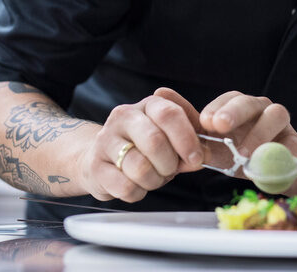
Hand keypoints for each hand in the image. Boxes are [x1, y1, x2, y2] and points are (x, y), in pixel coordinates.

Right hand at [78, 88, 203, 202]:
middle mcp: (124, 116)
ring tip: (153, 177)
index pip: (169, 114)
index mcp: (149, 105)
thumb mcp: (172, 139)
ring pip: (140, 167)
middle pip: (154, 141)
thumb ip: (190, 144)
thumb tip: (201, 157)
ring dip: (155, 180)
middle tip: (171, 170)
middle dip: (170, 163)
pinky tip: (138, 185)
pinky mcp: (95, 166)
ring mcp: (106, 140)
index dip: (186, 139)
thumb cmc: (146, 147)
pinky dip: (139, 192)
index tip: (196, 158)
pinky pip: (125, 187)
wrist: (103, 158)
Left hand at [199, 91, 296, 177]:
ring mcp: (281, 123)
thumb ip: (206, 151)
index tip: (205, 122)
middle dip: (234, 112)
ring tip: (242, 153)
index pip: (229, 98)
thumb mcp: (220, 152)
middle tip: (220, 125)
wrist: (271, 169)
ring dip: (258, 133)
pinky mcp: (296, 142)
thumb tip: (192, 153)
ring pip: (275, 115)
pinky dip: (284, 154)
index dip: (216, 107)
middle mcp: (261, 108)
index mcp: (240, 107)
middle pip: (249, 102)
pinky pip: (293, 145)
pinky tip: (273, 164)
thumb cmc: (240, 154)